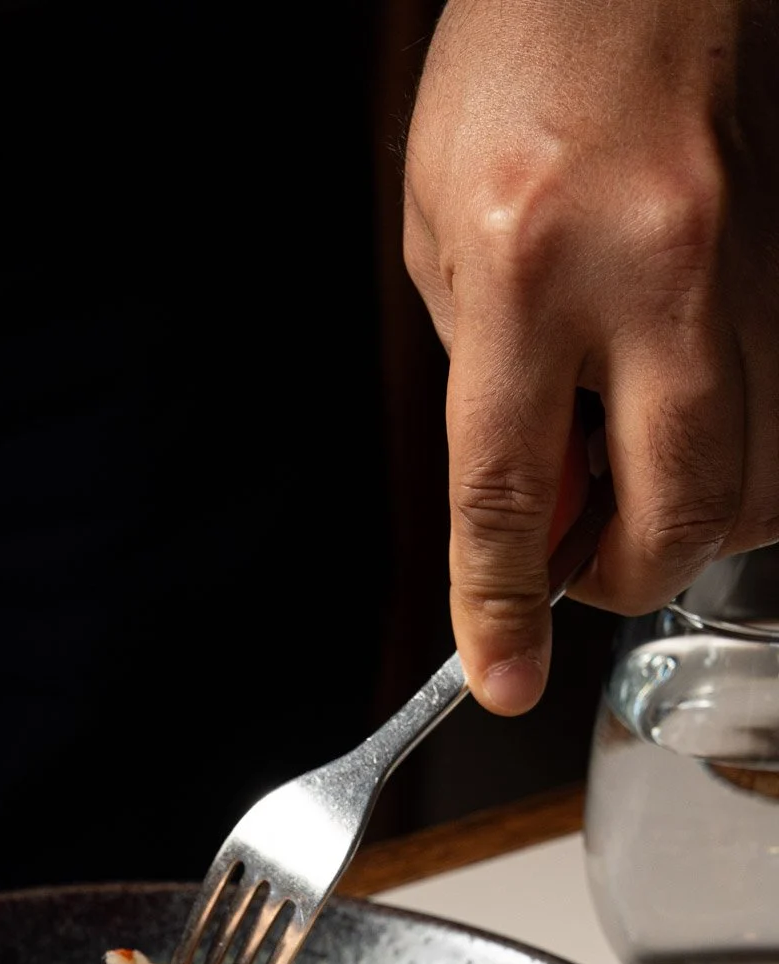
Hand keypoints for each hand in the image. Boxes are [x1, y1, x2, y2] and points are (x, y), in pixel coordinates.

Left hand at [405, 0, 778, 711]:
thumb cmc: (521, 62)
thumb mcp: (440, 226)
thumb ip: (483, 376)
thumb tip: (532, 499)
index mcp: (527, 262)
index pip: (510, 492)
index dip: (503, 608)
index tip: (502, 679)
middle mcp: (658, 270)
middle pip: (678, 514)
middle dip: (621, 577)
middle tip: (581, 557)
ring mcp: (759, 267)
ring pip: (762, 483)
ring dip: (693, 520)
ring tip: (632, 466)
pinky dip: (743, 457)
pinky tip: (689, 418)